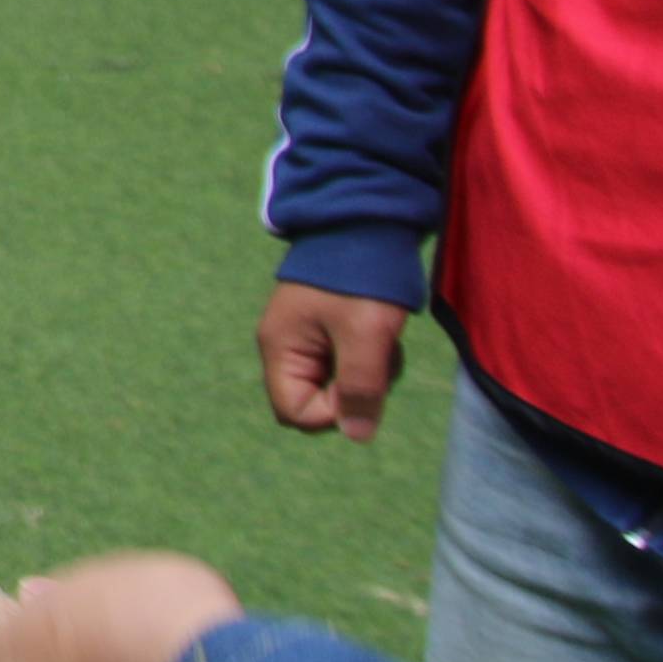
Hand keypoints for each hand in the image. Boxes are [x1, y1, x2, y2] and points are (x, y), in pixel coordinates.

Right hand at [258, 282, 408, 442]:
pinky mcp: (324, 329)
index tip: (363, 384)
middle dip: (352, 394)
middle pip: (314, 401)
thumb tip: (357, 436)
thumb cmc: (360, 280)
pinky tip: (380, 336)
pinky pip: (343, 365)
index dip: (332, 411)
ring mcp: (304, 337)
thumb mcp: (366, 336)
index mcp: (279, 347)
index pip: (295, 412)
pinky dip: (366, 360)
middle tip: (376, 362)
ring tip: (382, 344)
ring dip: (365, 376)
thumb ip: (361, 388)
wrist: (365, 225)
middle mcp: (284, 346)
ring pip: (333, 386)